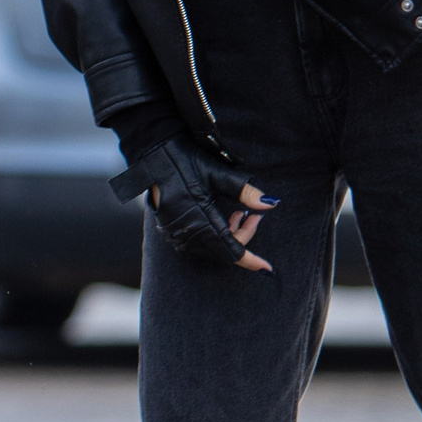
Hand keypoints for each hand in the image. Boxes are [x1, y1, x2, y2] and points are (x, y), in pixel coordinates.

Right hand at [118, 134, 273, 273]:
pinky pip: (196, 244)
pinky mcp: (168, 230)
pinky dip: (213, 236)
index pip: (231, 251)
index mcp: (200, 219)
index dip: (251, 261)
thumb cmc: (184, 159)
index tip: (267, 268)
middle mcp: (186, 232)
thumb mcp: (217, 172)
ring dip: (228, 237)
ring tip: (237, 214)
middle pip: (223, 252)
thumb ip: (244, 191)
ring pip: (210, 249)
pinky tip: (218, 217)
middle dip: (243, 238)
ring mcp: (174, 234)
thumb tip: (270, 204)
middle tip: (253, 216)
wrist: (151, 152)